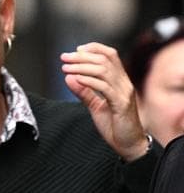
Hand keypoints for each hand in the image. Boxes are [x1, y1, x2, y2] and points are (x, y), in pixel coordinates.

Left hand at [61, 42, 146, 160]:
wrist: (128, 144)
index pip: (110, 55)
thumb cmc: (114, 125)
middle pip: (104, 60)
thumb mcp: (95, 106)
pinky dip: (89, 81)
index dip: (93, 48)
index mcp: (120, 81)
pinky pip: (105, 88)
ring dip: (82, 67)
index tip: (75, 50)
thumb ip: (84, 92)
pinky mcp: (121, 104)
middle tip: (64, 57)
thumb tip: (69, 77)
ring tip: (66, 68)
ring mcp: (124, 93)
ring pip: (104, 71)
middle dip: (82, 57)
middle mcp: (124, 83)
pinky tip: (76, 80)